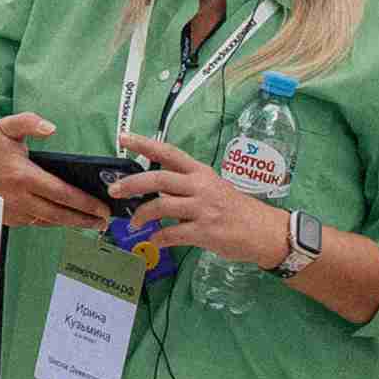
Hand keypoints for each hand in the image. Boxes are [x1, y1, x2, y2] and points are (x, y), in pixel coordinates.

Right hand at [0, 111, 114, 229]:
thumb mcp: (4, 127)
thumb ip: (29, 122)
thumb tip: (51, 128)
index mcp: (23, 176)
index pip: (62, 194)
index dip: (86, 203)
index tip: (102, 208)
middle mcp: (19, 198)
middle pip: (60, 215)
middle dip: (85, 220)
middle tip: (104, 221)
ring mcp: (12, 211)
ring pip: (48, 222)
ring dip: (70, 224)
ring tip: (90, 222)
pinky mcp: (7, 218)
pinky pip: (34, 222)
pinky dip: (51, 221)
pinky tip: (63, 218)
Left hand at [117, 133, 288, 266]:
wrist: (264, 230)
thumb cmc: (235, 209)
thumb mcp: (212, 188)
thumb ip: (186, 187)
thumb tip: (157, 191)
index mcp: (200, 172)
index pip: (169, 153)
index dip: (144, 144)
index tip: (123, 137)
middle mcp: (200, 186)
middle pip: (158, 180)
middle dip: (132, 184)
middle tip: (114, 191)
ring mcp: (203, 209)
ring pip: (161, 206)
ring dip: (142, 215)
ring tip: (133, 223)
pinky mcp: (205, 231)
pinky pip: (172, 234)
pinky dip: (159, 237)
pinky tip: (155, 240)